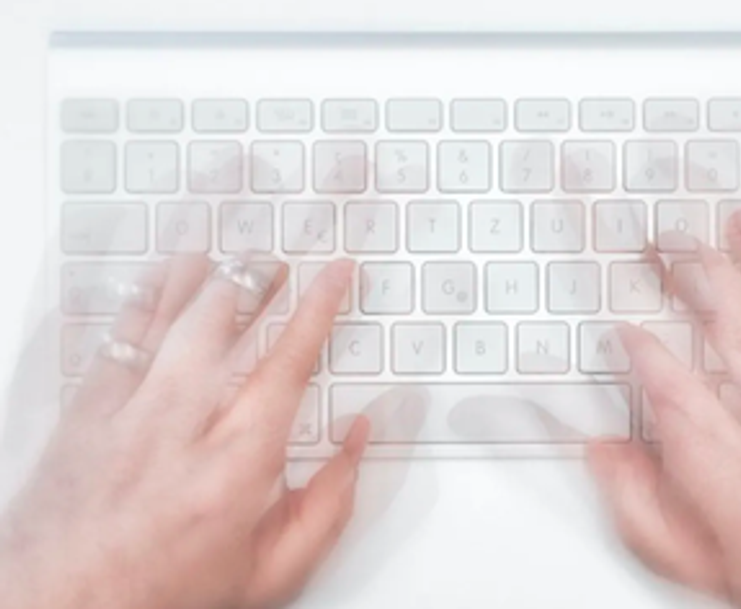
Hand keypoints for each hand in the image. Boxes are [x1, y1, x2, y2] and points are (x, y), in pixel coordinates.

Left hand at [0, 256, 366, 608]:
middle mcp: (180, 428)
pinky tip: (155, 281)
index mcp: (236, 465)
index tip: (335, 274)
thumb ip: (329, 504)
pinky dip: (140, 301)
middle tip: (277, 262)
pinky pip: (116, 337)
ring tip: (224, 256)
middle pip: (223, 323)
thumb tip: (358, 441)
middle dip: (257, 279)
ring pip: (166, 318)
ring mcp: (125, 414)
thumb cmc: (165, 595)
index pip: (288, 363)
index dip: (319, 308)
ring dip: (200, 276)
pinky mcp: (84, 414)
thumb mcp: (272, 572)